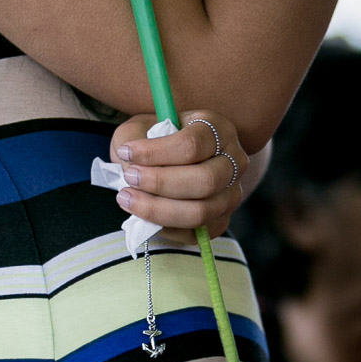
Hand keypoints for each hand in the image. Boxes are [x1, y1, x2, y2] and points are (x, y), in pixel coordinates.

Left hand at [110, 110, 248, 244]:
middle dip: (160, 183)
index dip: (156, 152)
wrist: (166, 159)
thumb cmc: (153, 140)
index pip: (193, 144)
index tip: (126, 153)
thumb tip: (132, 169)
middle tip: (129, 178)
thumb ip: (134, 141)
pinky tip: (143, 216)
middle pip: (205, 180)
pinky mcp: (221, 221)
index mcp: (217, 129)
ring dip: (158, 209)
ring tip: (129, 199)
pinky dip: (165, 228)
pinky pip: (195, 233)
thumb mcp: (139, 128)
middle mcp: (234, 161)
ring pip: (201, 212)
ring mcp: (231, 194)